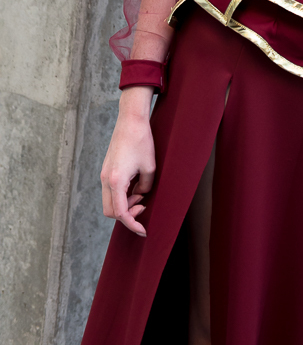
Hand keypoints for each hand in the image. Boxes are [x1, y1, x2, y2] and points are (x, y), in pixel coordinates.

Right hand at [100, 87, 155, 236]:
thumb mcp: (150, 167)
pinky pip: (110, 191)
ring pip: (109, 202)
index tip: (143, 231)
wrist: (131, 120)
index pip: (121, 213)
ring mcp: (104, 175)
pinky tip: (135, 188)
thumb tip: (140, 196)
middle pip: (111, 211)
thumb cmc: (141, 141)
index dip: (132, 224)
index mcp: (116, 181)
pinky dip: (122, 195)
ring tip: (141, 195)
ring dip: (124, 205)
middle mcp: (105, 180)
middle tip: (143, 208)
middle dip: (127, 216)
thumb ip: (145, 187)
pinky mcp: (106, 170)